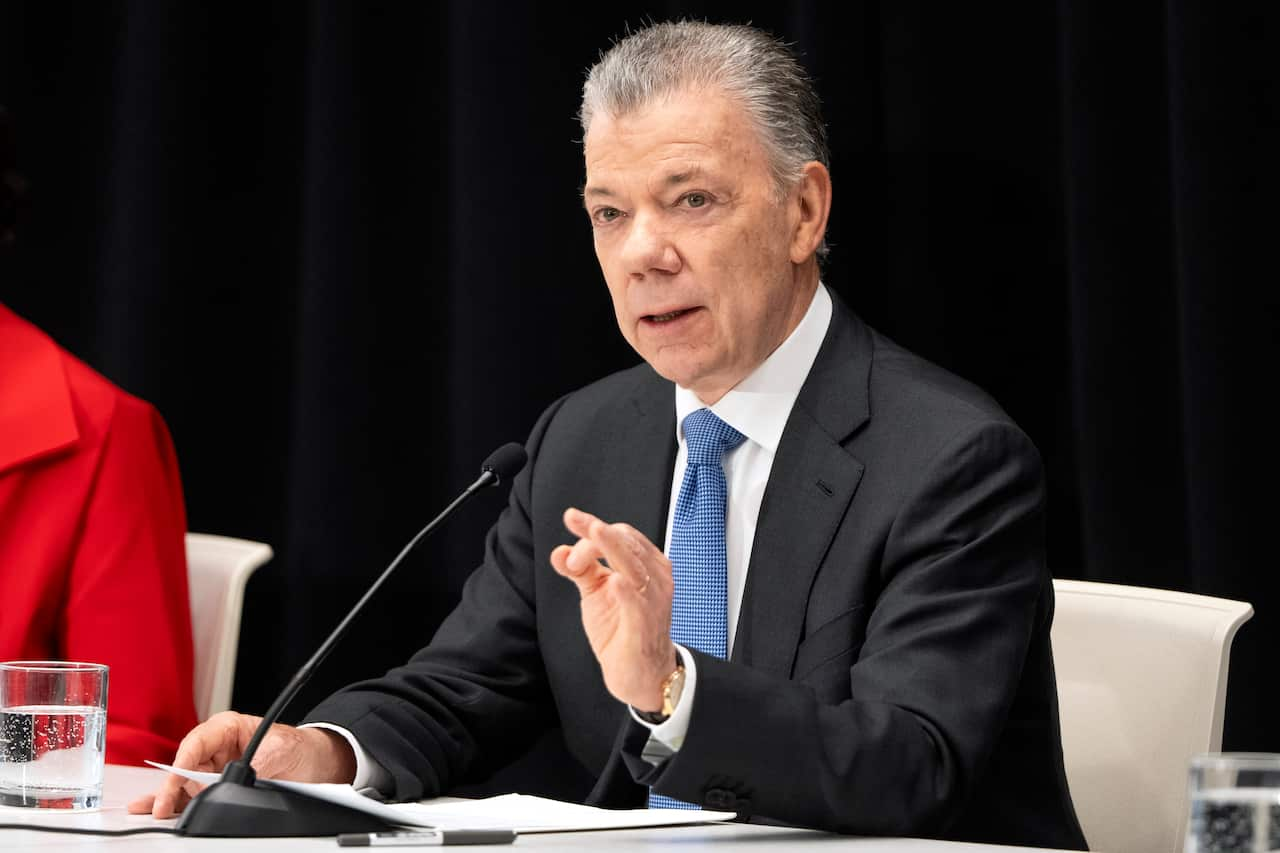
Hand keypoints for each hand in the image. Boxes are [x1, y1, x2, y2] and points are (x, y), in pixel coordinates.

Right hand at [127, 711, 356, 818]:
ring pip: (186, 783)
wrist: (315, 763)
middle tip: (164, 806)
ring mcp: (216, 768)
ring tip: (157, 812)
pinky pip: (195, 796)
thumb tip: (237, 778)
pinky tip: (162, 811)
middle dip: (175, 786)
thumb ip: (256, 763)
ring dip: (172, 797)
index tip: (177, 780)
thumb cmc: (298, 746)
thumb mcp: (281, 749)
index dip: (184, 763)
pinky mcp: (219, 787)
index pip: (197, 743)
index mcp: (228, 728)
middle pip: (186, 766)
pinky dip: (179, 804)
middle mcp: (216, 747)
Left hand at [550, 507, 676, 711]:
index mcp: (645, 564)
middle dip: (594, 539)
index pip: (621, 534)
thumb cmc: (623, 629)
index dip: (593, 526)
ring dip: (609, 548)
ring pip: (633, 564)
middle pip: (625, 543)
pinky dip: (627, 590)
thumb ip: (580, 569)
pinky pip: (639, 602)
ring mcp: (652, 599)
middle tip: (570, 557)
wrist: (641, 673)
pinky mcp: (646, 624)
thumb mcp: (596, 593)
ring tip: (592, 535)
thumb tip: (559, 552)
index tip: (572, 518)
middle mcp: (654, 576)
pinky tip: (614, 581)